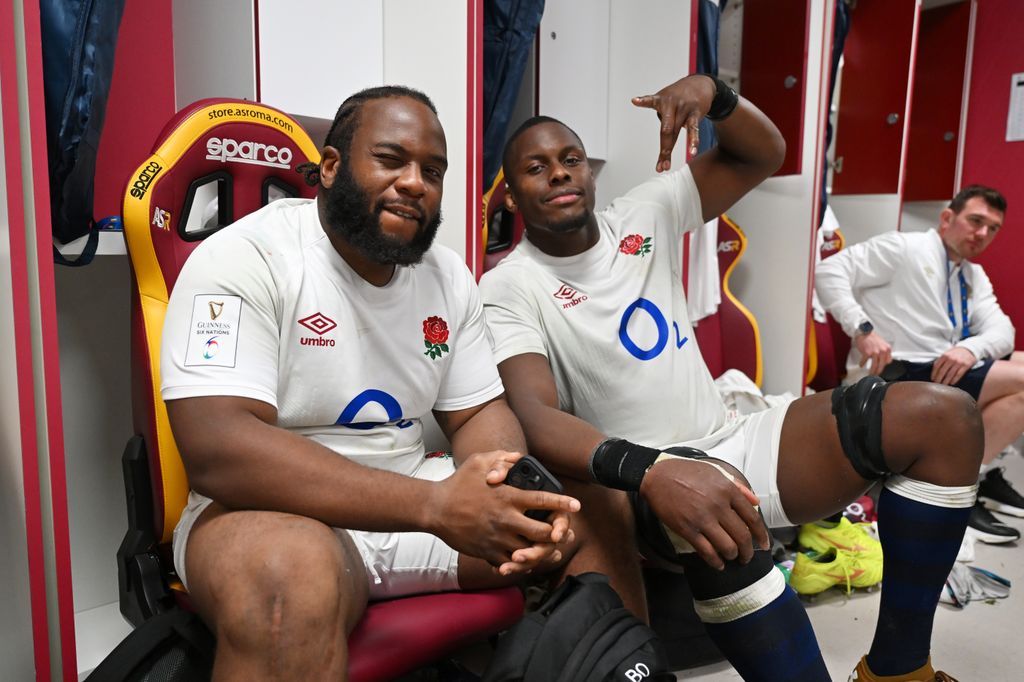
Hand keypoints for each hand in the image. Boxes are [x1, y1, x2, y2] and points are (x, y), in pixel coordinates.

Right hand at [428, 451, 578, 576]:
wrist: (434, 509)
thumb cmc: (458, 483)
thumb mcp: (478, 461)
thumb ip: (502, 457)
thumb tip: (520, 457)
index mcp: (508, 497)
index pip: (542, 501)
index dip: (562, 504)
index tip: (576, 506)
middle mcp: (506, 519)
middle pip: (543, 532)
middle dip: (556, 533)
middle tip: (562, 531)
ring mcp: (497, 538)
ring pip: (530, 552)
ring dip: (543, 552)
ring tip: (553, 550)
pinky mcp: (488, 552)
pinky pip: (512, 565)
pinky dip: (523, 564)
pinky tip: (529, 560)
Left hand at [631, 74, 716, 170]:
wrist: (701, 83)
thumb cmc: (680, 94)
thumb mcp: (667, 99)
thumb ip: (663, 117)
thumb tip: (666, 139)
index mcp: (662, 100)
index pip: (651, 102)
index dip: (643, 101)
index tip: (635, 101)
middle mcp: (672, 104)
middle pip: (665, 130)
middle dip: (663, 150)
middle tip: (660, 166)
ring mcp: (684, 108)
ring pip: (676, 132)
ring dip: (672, 150)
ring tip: (668, 165)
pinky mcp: (696, 112)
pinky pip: (694, 128)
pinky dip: (693, 140)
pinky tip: (692, 151)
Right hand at [639, 457, 768, 569]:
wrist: (657, 476)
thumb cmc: (686, 472)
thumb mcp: (715, 472)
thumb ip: (738, 487)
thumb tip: (755, 502)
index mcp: (728, 490)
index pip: (753, 518)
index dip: (762, 535)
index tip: (764, 544)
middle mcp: (718, 505)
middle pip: (742, 536)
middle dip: (748, 552)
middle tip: (747, 557)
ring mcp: (702, 519)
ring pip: (727, 547)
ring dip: (732, 556)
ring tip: (731, 557)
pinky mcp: (687, 529)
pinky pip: (707, 552)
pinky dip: (715, 562)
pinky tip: (718, 564)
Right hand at [854, 331, 891, 375]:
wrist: (864, 332)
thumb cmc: (872, 337)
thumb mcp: (882, 344)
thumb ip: (884, 352)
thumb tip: (883, 360)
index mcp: (887, 349)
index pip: (888, 361)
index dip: (884, 365)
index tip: (880, 368)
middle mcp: (882, 351)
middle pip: (882, 365)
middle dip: (878, 371)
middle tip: (875, 374)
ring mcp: (875, 352)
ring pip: (874, 365)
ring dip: (872, 371)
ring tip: (870, 373)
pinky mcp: (867, 352)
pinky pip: (865, 361)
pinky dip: (862, 363)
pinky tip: (861, 365)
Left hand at [931, 346, 976, 385]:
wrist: (969, 349)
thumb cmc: (955, 353)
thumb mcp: (947, 354)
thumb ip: (941, 360)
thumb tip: (934, 370)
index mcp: (944, 356)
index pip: (936, 366)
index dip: (934, 374)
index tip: (932, 379)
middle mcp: (951, 359)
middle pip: (942, 371)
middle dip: (938, 379)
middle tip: (937, 384)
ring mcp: (958, 362)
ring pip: (950, 374)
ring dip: (946, 381)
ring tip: (943, 385)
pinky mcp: (965, 365)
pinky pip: (958, 374)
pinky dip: (954, 380)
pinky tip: (951, 383)